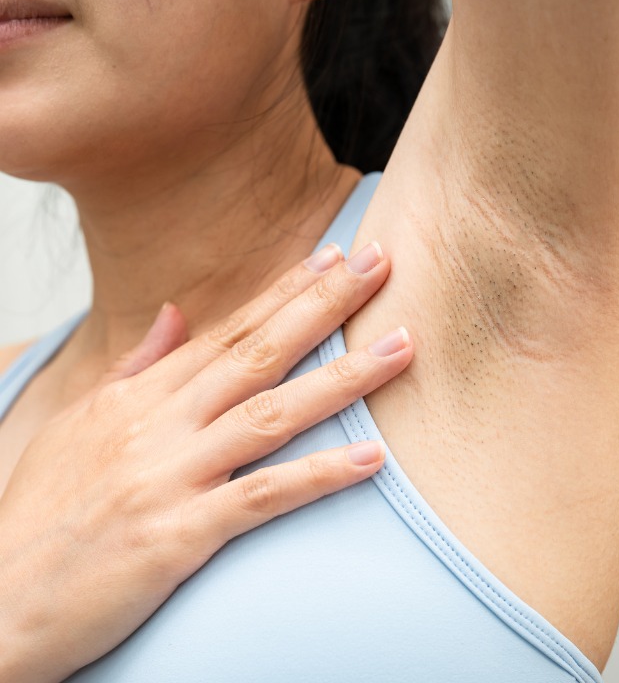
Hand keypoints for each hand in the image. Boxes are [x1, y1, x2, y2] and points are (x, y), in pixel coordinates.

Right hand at [0, 240, 411, 682]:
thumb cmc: (42, 509)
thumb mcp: (81, 421)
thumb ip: (137, 365)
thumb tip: (173, 314)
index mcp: (143, 396)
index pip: (230, 329)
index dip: (286, 290)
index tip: (333, 257)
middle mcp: (162, 425)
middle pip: (260, 351)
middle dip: (326, 304)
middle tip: (381, 263)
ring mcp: (172, 476)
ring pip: (274, 413)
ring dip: (344, 378)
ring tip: (401, 347)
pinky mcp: (179, 535)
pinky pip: (264, 497)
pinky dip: (321, 476)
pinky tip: (373, 458)